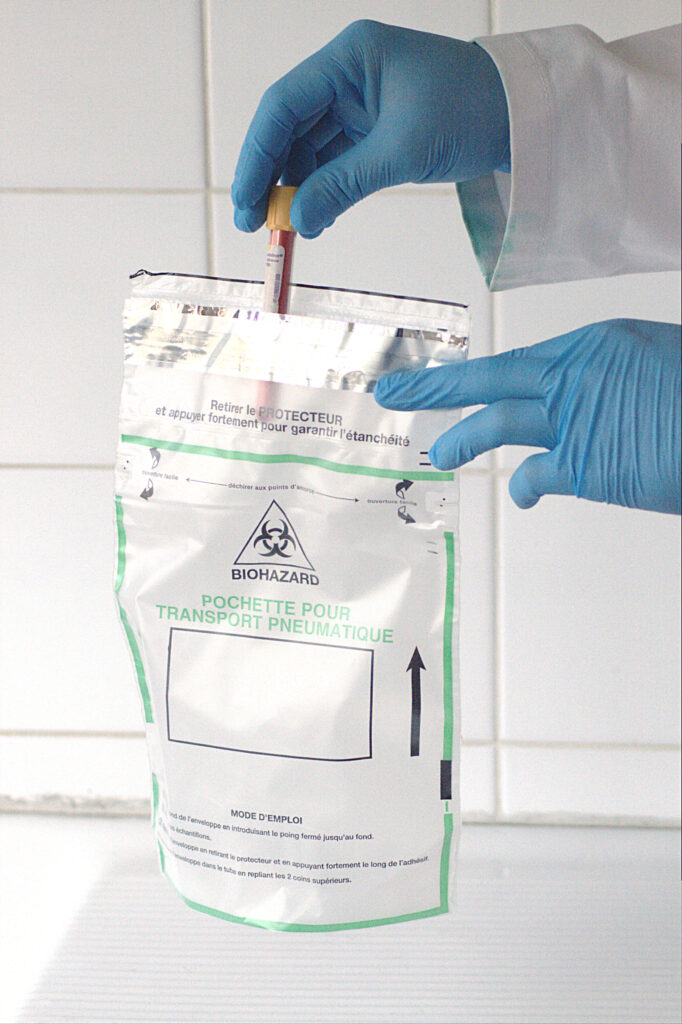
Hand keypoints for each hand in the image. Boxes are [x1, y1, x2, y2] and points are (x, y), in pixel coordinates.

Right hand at [232, 19, 509, 237]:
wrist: (522, 118)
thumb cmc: (471, 112)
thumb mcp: (403, 152)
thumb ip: (344, 186)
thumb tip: (298, 222)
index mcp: (351, 58)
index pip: (283, 105)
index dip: (257, 156)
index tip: (245, 201)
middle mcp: (348, 75)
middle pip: (289, 127)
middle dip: (270, 177)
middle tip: (255, 225)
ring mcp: (360, 102)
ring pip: (309, 148)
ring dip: (296, 190)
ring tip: (289, 232)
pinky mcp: (374, 129)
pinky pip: (335, 161)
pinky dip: (323, 191)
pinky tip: (316, 219)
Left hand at [374, 319, 681, 513]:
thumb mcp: (656, 361)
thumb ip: (614, 377)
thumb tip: (600, 395)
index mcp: (593, 343)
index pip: (517, 360)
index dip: (475, 371)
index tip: (447, 375)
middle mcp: (574, 375)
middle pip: (489, 378)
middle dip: (435, 386)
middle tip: (393, 391)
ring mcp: (574, 420)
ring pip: (497, 424)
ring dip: (462, 437)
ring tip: (438, 454)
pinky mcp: (584, 467)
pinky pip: (537, 477)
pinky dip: (526, 487)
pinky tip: (523, 494)